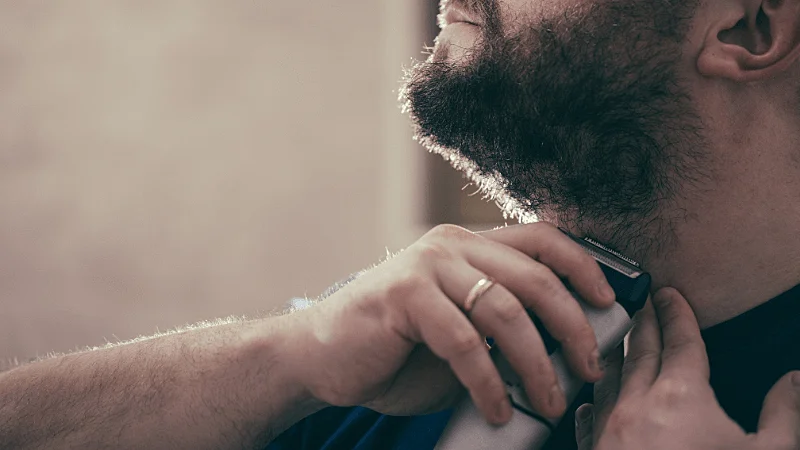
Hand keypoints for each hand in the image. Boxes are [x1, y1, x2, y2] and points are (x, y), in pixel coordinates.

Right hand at [283, 223, 615, 423]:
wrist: (322, 356)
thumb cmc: (396, 348)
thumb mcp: (462, 333)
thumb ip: (502, 330)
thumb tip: (564, 351)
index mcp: (469, 246)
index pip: (542, 240)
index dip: (583, 267)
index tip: (610, 304)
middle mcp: (451, 246)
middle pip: (535, 278)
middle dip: (573, 328)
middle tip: (589, 369)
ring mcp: (426, 266)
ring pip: (506, 310)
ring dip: (537, 364)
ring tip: (549, 401)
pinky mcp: (404, 294)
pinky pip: (464, 341)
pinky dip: (488, 382)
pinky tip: (496, 409)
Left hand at [575, 288, 799, 449]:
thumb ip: (783, 414)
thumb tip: (795, 379)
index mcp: (681, 395)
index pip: (679, 340)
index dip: (676, 313)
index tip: (669, 292)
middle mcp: (637, 402)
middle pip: (639, 350)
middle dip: (643, 323)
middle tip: (643, 302)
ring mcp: (608, 427)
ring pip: (610, 377)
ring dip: (617, 354)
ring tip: (619, 339)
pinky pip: (589, 416)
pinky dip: (593, 401)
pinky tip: (590, 400)